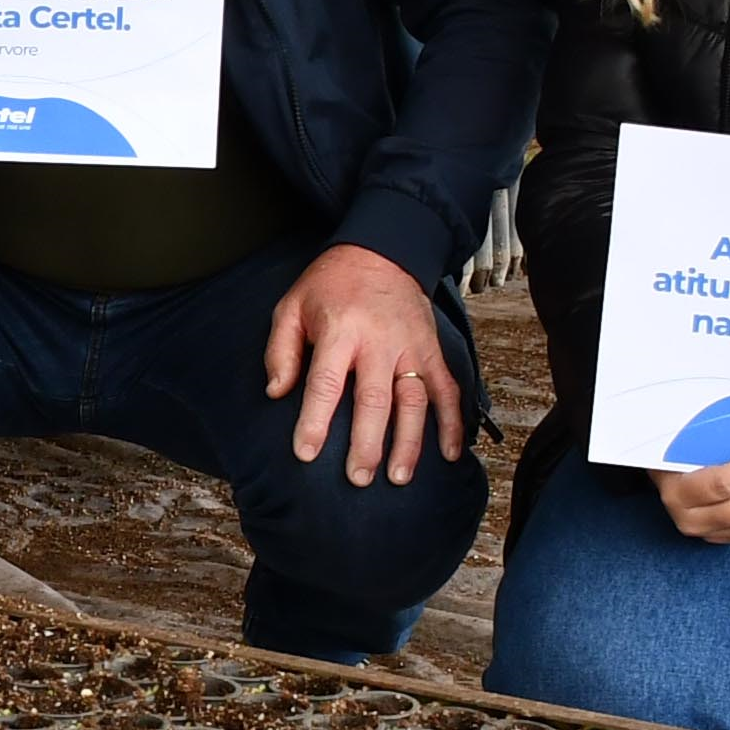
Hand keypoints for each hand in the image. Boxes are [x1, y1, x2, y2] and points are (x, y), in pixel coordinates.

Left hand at [264, 241, 463, 486]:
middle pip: (373, 399)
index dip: (315, 420)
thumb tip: (277, 393)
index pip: (325, 383)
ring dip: (409, 442)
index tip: (306, 453)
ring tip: (398, 477)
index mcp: (339, 330)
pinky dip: (452, 422)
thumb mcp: (291, 306)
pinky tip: (450, 453)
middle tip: (358, 478)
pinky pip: (447, 389)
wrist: (383, 251)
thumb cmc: (331, 285)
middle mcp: (378, 342)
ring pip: (413, 401)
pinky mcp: (432, 351)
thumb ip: (281, 350)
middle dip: (366, 443)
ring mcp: (410, 348)